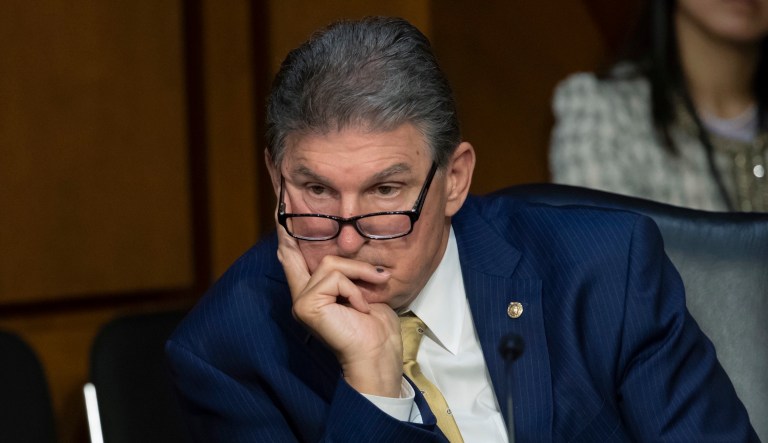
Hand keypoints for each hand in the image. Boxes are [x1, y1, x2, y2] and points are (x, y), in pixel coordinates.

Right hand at [276, 224, 403, 397]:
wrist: (377, 354)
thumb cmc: (375, 328)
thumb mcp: (363, 291)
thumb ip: (348, 272)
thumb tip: (348, 247)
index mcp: (313, 294)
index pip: (293, 258)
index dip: (285, 235)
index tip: (279, 211)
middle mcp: (302, 297)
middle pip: (323, 258)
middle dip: (355, 266)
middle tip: (378, 278)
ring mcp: (302, 301)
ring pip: (332, 264)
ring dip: (360, 276)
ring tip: (374, 295)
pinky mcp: (307, 305)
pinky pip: (335, 278)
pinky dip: (355, 290)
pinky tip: (361, 309)